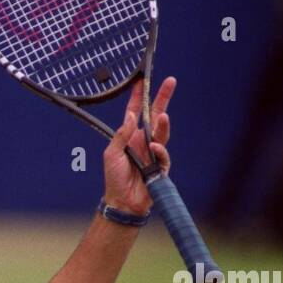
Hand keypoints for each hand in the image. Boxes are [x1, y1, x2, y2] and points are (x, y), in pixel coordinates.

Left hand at [102, 76, 174, 216]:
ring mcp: (154, 153)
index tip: (142, 80)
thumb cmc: (114, 179)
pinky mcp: (161, 166)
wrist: (122, 202)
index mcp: (130, 136)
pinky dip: (160, 150)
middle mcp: (144, 141)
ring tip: (162, 116)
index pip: (137, 112)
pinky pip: (163, 154)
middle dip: (164, 98)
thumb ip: (121, 134)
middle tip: (171, 81)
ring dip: (163, 124)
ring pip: (163, 133)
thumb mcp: (111, 153)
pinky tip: (154, 148)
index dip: (139, 96)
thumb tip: (132, 115)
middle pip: (156, 115)